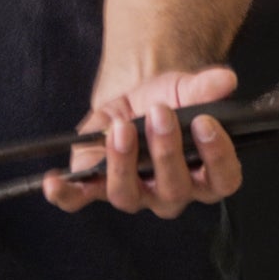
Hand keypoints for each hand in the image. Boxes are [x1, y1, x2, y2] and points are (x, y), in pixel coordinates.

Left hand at [42, 66, 240, 219]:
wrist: (133, 100)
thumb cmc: (165, 103)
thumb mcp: (184, 90)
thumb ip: (204, 88)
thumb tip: (225, 79)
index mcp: (203, 174)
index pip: (221, 179)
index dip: (217, 155)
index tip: (206, 122)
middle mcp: (171, 192)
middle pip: (173, 188)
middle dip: (166, 151)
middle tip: (159, 113)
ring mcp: (134, 194)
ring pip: (128, 195)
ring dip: (123, 163)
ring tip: (121, 128)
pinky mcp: (98, 187)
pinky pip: (80, 200)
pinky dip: (66, 195)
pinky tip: (53, 183)